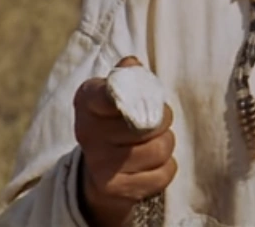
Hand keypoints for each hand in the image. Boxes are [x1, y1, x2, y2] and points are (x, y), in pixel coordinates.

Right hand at [73, 56, 176, 226]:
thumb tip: (132, 64)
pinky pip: (164, 173)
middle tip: (157, 120)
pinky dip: (167, 167)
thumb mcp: (116, 91)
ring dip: (166, 143)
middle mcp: (88, 134)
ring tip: (155, 141)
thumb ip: (128, 75)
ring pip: (160, 148)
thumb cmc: (116, 120)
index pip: (107, 94)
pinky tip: (153, 163)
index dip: (129, 94)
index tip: (136, 99)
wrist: (100, 171)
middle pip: (149, 123)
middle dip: (163, 119)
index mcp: (87, 101)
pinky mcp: (117, 190)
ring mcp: (101, 165)